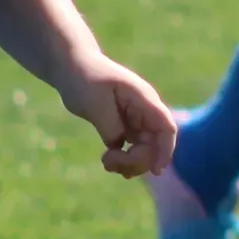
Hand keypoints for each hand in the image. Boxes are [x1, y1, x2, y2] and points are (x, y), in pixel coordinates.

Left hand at [60, 59, 177, 176]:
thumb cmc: (85, 79)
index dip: (166, 150)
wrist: (72, 67)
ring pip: (145, 150)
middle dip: (137, 161)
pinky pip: (133, 149)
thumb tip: (119, 146)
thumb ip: (111, 128)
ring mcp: (137, 120)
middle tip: (109, 162)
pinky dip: (123, 160)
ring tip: (106, 161)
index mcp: (143, 99)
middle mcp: (145, 111)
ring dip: (129, 163)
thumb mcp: (96, 104)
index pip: (166, 127)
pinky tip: (109, 161)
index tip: (156, 171)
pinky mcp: (126, 127)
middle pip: (155, 145)